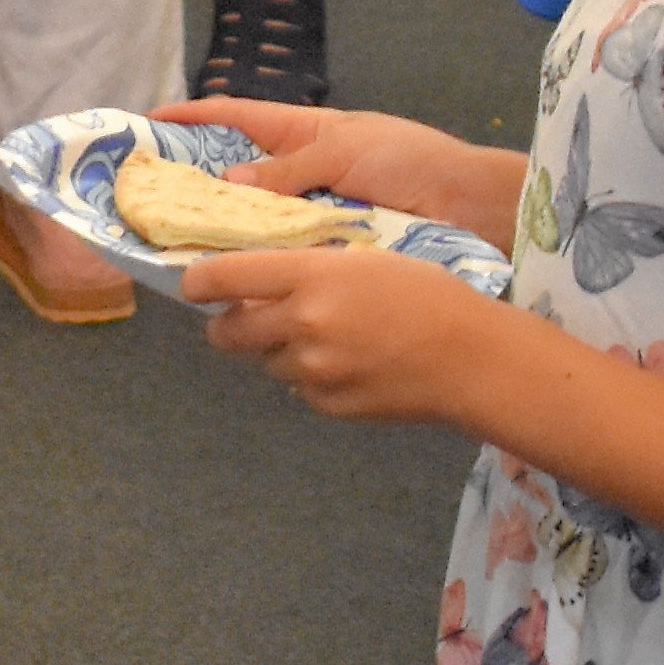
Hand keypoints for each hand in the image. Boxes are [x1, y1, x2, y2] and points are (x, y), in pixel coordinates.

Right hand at [153, 91, 507, 228]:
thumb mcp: (346, 152)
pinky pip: (283, 253)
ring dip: (221, 230)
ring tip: (174, 245)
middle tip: (148, 199)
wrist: (471, 209)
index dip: (194, 117)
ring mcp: (314, 212)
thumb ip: (287, 168)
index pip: (239, 118)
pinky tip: (228, 277)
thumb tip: (227, 180)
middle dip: (195, 181)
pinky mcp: (328, 249)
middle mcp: (303, 172)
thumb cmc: (413, 163)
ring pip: (255, 220)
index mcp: (308, 132)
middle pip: (237, 174)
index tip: (149, 123)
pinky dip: (257, 262)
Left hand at [178, 242, 503, 421]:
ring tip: (323, 338)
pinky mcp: (327, 405)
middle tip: (240, 318)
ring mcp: (312, 370)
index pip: (224, 278)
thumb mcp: (366, 260)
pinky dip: (310, 378)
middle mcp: (301, 324)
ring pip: (266, 362)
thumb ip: (310, 271)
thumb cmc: (428, 296)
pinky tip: (348, 364)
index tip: (192, 284)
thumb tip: (261, 283)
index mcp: (311, 277)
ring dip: (277, 351)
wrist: (471, 359)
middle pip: (227, 332)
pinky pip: (299, 390)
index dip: (198, 282)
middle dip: (227, 326)